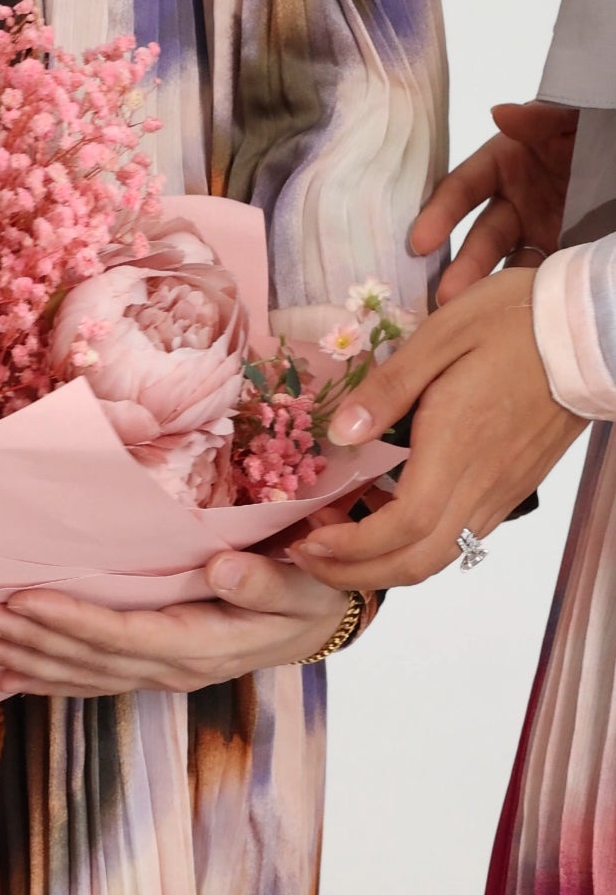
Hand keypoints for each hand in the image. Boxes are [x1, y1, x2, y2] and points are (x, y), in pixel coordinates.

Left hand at [0, 554, 354, 697]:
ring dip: (31, 661)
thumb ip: (263, 580)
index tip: (25, 600)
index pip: (124, 637)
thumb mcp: (301, 584)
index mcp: (203, 646)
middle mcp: (174, 669)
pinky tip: (12, 674)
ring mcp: (162, 675)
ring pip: (85, 675)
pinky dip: (51, 679)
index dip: (72, 621)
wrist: (315, 624)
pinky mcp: (153, 671)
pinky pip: (94, 680)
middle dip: (33, 642)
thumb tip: (222, 570)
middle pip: (92, 660)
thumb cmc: (307, 594)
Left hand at [289, 268, 585, 590]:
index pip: (400, 527)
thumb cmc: (516, 321)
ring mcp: (500, 492)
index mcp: (456, 448)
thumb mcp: (443, 334)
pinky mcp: (512, 488)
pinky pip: (460, 538)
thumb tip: (340, 435)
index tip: (308, 539)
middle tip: (306, 554)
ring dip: (382, 564)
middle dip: (354, 573)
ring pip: (439, 558)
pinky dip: (413, 546)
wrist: (594, 332)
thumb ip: (388, 387)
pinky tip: (384, 517)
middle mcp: (481, 484)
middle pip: (415, 562)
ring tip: (336, 540)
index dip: (349, 547)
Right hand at [412, 100, 576, 301]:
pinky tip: (513, 314)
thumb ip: (541, 119)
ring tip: (469, 314)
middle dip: (461, 267)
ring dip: (484, 291)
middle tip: (445, 295)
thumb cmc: (598, 133)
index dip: (440, 214)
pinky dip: (522, 297)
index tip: (420, 241)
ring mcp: (537, 234)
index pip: (463, 189)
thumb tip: (499, 114)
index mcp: (508, 162)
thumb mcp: (573, 119)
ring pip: (503, 267)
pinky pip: (536, 279)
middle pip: (481, 238)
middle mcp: (515, 202)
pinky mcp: (558, 257)